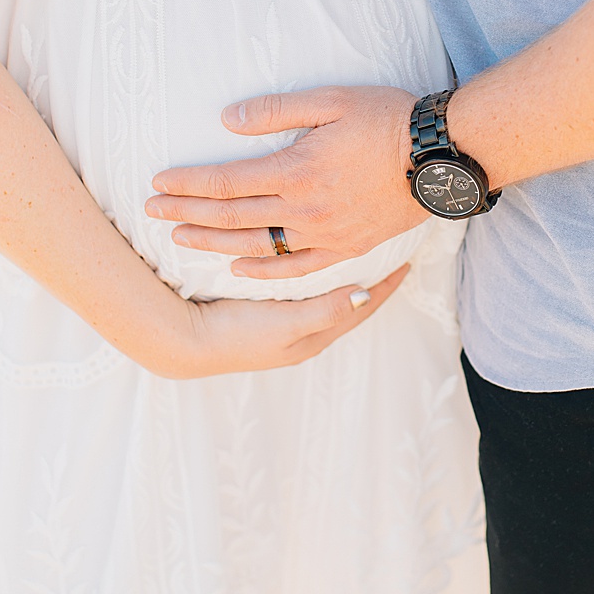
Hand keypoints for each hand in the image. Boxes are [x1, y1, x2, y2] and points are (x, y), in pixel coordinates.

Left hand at [144, 85, 425, 279]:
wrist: (443, 157)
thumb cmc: (388, 119)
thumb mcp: (331, 100)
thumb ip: (276, 111)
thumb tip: (227, 119)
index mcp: (297, 170)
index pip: (226, 181)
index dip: (188, 183)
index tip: (158, 181)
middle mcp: (306, 208)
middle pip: (232, 215)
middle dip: (187, 212)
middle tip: (151, 211)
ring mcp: (326, 234)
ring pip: (257, 244)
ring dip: (214, 242)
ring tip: (180, 238)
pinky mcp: (346, 248)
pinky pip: (298, 268)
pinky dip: (264, 271)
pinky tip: (238, 269)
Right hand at [159, 263, 412, 378]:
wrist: (186, 340)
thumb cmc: (237, 334)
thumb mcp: (286, 323)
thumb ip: (325, 310)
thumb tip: (366, 294)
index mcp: (314, 335)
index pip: (361, 306)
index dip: (385, 284)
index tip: (407, 260)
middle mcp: (302, 332)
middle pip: (345, 301)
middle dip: (366, 279)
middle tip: (385, 253)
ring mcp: (281, 325)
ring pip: (322, 296)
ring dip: (338, 279)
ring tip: (353, 256)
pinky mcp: (259, 315)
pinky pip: (297, 292)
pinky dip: (309, 278)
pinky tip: (304, 265)